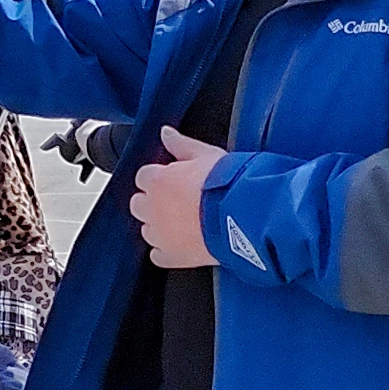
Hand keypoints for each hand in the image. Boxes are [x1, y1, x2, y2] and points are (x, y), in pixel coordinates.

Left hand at [132, 126, 224, 267]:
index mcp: (157, 181)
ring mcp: (159, 234)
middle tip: (181, 202)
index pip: (145, 177)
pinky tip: (185, 243)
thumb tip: (166, 133)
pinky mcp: (171, 256)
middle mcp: (151, 208)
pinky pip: (159, 255)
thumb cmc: (231, 184)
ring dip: (160, 226)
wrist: (248, 216)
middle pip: (140, 204)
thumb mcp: (207, 154)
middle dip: (155, 202)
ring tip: (187, 222)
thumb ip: (182, 144)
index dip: (161, 179)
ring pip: (147, 229)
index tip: (176, 182)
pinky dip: (168, 250)